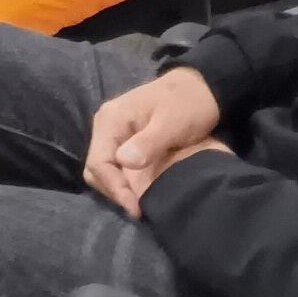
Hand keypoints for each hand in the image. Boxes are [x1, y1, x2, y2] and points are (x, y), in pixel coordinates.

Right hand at [82, 66, 225, 217]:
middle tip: (137, 209)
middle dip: (114, 191)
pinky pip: (114, 165)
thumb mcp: (172, 123)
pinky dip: (123, 181)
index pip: (99, 161)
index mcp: (111, 120)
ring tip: (139, 204)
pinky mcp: (124, 140)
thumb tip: (123, 162)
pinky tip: (139, 191)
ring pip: (103, 169)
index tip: (136, 207)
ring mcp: (114, 133)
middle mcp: (105, 126)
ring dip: (118, 188)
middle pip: (96, 168)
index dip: (114, 188)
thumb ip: (148, 143)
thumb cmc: (188, 103)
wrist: (201, 87)